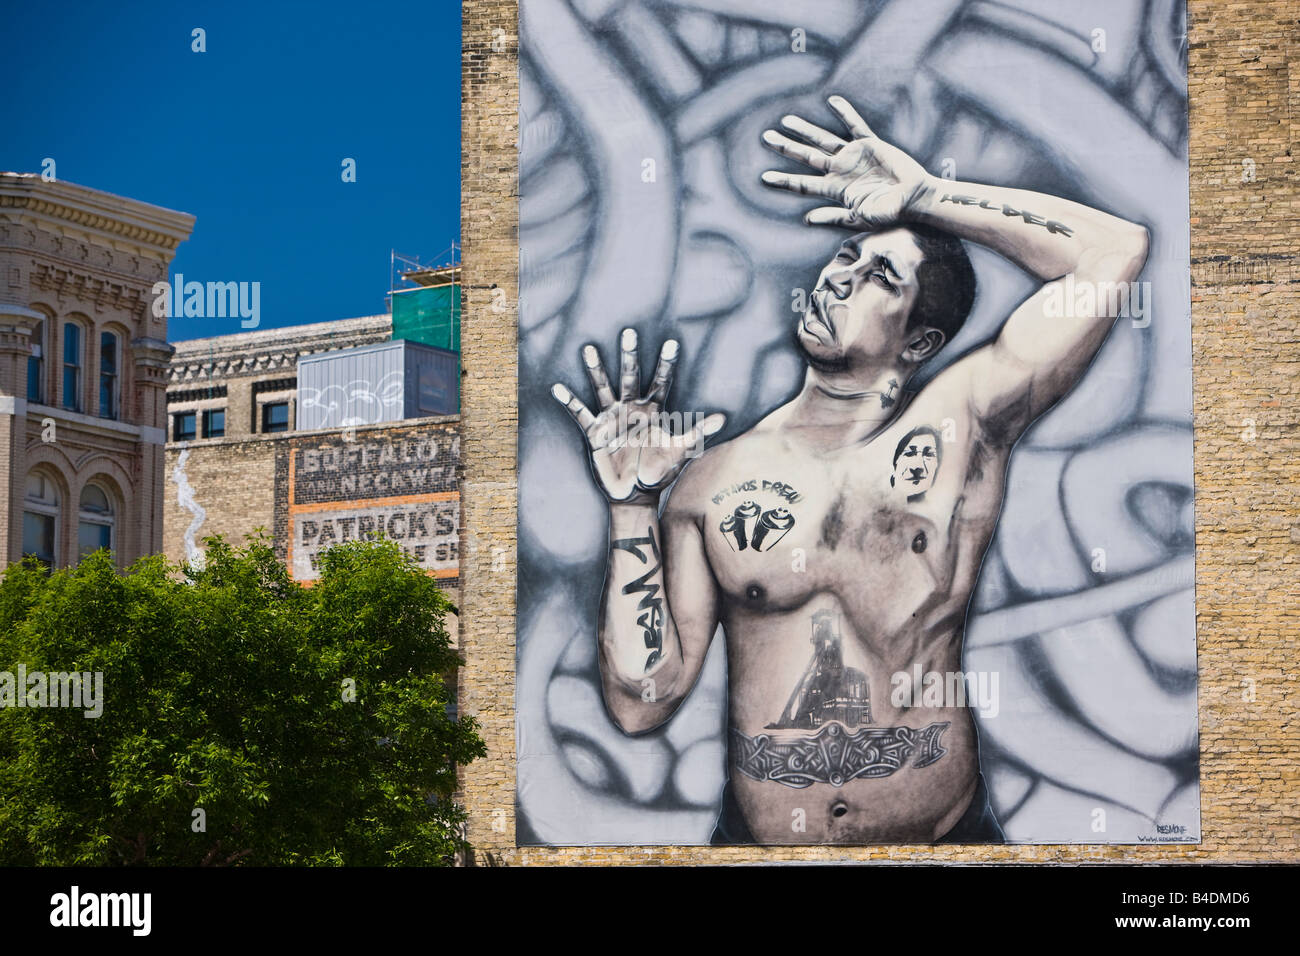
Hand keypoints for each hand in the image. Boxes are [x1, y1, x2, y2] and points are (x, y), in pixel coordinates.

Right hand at [552, 329, 725, 504]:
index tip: (672, 343)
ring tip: (588, 349)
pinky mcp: (595, 432)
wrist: (635, 493)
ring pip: (603, 388)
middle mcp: (631, 409)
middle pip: (630, 377)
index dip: (666, 364)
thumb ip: (697, 433)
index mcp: (653, 411)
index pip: (661, 382)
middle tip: (629, 332)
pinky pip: (581, 414)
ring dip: (596, 370)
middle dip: (629, 356)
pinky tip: (558, 388)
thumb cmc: (659, 470)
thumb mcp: (680, 451)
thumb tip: (721, 419)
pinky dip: (570, 402)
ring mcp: (612, 418)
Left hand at [760, 95, 932, 230]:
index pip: (804, 184)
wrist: (915, 199)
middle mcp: (841, 171)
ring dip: (805, 130)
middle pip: (807, 157)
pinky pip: (855, 126)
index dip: (784, 180)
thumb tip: (806, 219)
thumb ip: (834, 216)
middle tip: (766, 137)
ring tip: (786, 121)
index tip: (764, 178)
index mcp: (835, 190)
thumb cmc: (889, 213)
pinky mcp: (871, 145)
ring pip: (824, 140)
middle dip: (787, 148)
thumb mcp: (858, 218)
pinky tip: (832, 101)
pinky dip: (845, 113)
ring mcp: (854, 157)